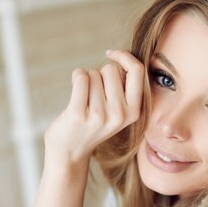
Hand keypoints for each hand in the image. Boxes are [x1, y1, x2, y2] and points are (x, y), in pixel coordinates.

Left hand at [44, 50, 143, 166]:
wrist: (70, 151)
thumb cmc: (93, 123)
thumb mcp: (118, 111)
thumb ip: (124, 88)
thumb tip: (120, 58)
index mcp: (134, 112)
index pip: (137, 71)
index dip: (124, 57)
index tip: (111, 55)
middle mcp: (119, 115)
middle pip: (111, 69)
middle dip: (100, 74)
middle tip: (94, 94)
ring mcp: (99, 116)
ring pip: (92, 74)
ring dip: (86, 80)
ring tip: (84, 100)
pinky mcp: (78, 114)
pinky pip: (80, 77)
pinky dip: (76, 77)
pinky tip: (75, 92)